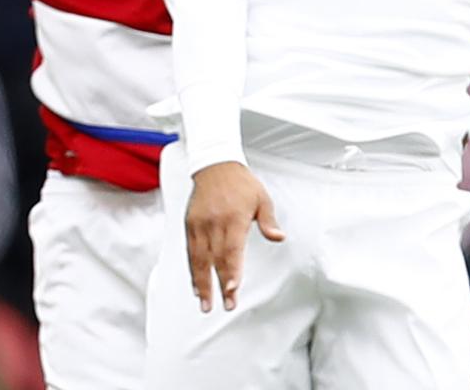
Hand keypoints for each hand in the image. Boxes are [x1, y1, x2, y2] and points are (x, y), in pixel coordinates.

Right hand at [184, 161, 284, 312]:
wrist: (215, 164)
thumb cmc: (241, 183)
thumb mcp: (262, 198)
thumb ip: (269, 221)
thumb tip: (279, 237)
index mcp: (233, 218)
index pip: (231, 250)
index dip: (231, 271)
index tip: (232, 289)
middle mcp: (214, 223)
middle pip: (215, 259)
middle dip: (219, 285)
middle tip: (225, 305)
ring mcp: (199, 224)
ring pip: (199, 259)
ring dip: (202, 283)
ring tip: (205, 303)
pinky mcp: (189, 224)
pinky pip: (190, 252)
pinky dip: (193, 270)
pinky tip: (196, 285)